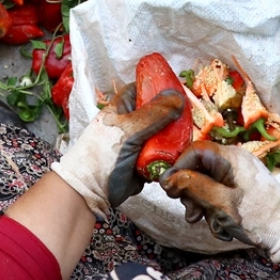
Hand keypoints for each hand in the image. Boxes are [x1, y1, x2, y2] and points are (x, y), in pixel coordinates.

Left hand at [50, 83, 183, 217]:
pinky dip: (170, 156)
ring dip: (173, 139)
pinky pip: (163, 155)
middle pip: (158, 113)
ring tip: (184, 141)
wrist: (92, 191)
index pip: (143, 88)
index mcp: (122, 107)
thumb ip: (154, 114)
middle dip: (173, 117)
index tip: (179, 91)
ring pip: (163, 135)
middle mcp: (131, 122)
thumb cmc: (101, 156)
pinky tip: (178, 157)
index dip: (160, 87)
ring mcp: (138, 143)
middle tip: (188, 120)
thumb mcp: (129, 129)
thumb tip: (178, 98)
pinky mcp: (144, 162)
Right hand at [159, 141, 279, 262]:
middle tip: (193, 214)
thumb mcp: (219, 202)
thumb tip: (167, 178)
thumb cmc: (256, 216)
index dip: (178, 168)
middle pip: (198, 169)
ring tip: (212, 222)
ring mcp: (237, 175)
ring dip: (203, 206)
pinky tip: (223, 226)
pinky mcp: (240, 188)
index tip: (170, 190)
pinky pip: (218, 194)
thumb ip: (192, 186)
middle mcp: (233, 161)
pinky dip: (216, 211)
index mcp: (230, 157)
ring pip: (206, 185)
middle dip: (191, 193)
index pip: (194, 151)